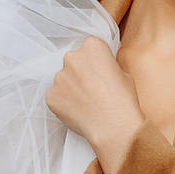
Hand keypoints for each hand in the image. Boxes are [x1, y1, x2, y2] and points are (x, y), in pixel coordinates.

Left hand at [46, 36, 144, 173]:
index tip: (100, 71)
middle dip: (81, 72)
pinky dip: (64, 103)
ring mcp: (59, 77)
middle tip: (92, 89)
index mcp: (92, 46)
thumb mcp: (123, 73)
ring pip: (64, 79)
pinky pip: (56, 96)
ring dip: (71, 88)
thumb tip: (100, 69)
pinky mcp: (51, 96)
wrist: (113, 127)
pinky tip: (78, 111)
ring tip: (86, 103)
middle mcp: (72, 57)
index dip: (96, 60)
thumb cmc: (123, 100)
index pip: (90, 46)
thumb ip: (107, 65)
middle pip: (74, 61)